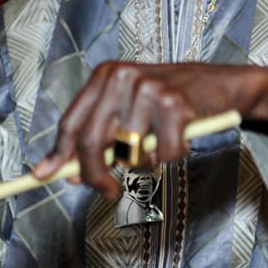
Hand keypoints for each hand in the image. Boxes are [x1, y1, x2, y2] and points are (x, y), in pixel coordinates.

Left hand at [33, 62, 267, 199]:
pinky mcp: (177, 106)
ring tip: (160, 147)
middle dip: (96, 176)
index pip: (72, 121)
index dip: (59, 154)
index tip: (46, 176)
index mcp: (106, 76)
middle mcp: (124, 78)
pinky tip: (182, 139)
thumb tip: (67, 173)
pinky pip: (164, 155)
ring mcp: (150, 90)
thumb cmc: (171, 101)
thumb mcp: (129, 109)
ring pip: (130, 155)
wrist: (222, 84)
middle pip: (93, 142)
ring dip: (146, 164)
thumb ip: (100, 135)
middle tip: (107, 192)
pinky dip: (173, 157)